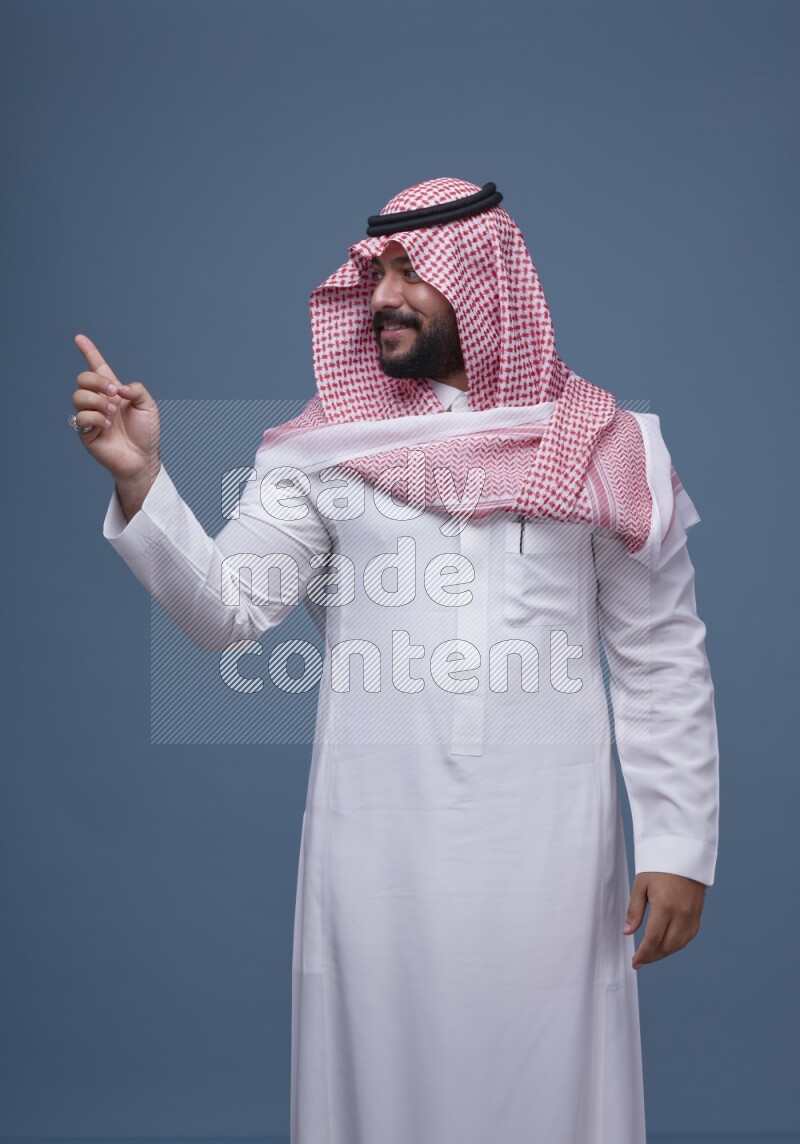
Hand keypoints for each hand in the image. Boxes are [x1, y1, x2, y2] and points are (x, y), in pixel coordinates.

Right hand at [72, 333, 160, 483]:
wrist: (143, 458)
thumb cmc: (145, 433)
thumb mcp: (148, 406)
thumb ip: (137, 390)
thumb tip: (118, 387)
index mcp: (113, 391)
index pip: (98, 367)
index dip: (89, 352)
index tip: (79, 338)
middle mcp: (99, 401)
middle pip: (83, 378)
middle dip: (96, 381)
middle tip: (114, 393)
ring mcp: (91, 416)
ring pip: (78, 396)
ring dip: (97, 401)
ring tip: (112, 413)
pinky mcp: (85, 432)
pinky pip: (80, 417)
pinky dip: (96, 418)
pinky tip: (107, 426)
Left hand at [624, 871, 705, 969]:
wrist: (684, 854)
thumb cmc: (658, 867)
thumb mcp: (641, 885)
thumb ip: (634, 910)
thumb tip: (627, 932)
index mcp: (665, 906)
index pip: (653, 939)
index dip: (643, 954)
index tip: (635, 963)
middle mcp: (681, 914)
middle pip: (667, 946)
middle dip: (653, 956)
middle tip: (641, 960)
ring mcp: (692, 915)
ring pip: (679, 944)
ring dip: (665, 953)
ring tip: (651, 954)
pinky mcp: (698, 914)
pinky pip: (689, 937)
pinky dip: (677, 944)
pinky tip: (667, 944)